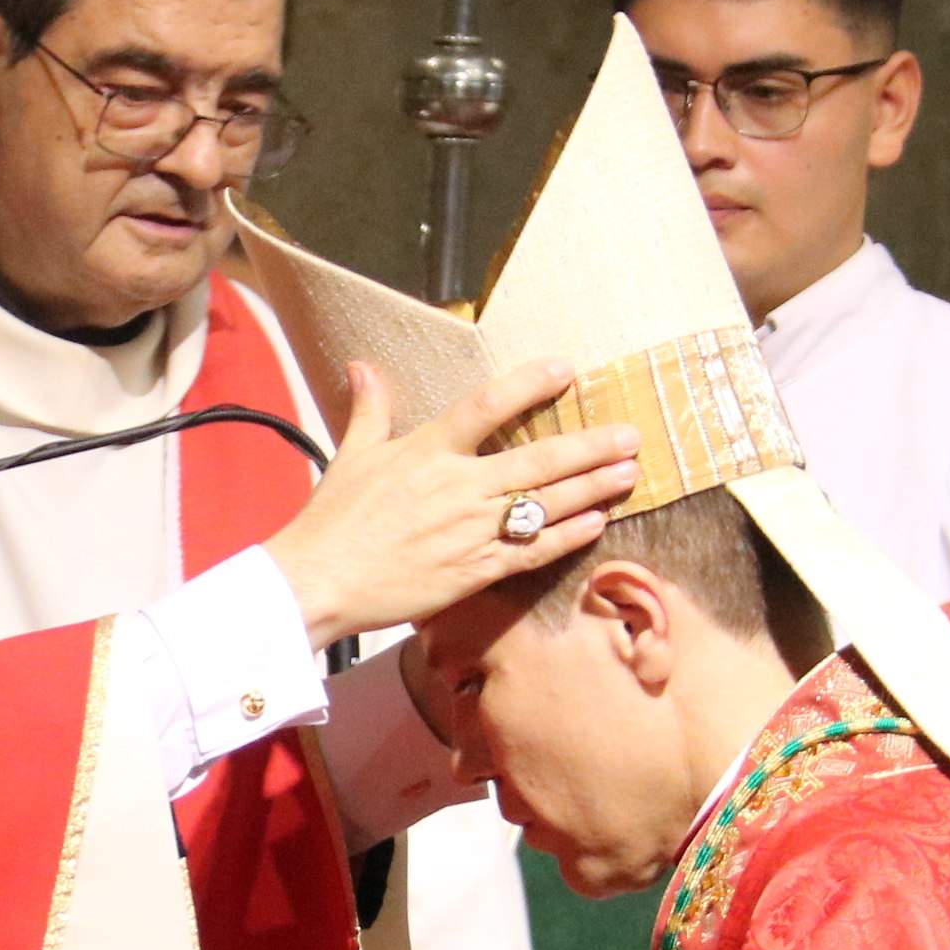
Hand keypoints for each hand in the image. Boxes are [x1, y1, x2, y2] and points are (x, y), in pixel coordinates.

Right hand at [262, 362, 642, 650]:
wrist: (319, 583)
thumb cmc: (333, 521)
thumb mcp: (351, 457)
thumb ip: (370, 410)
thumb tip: (363, 366)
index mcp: (427, 450)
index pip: (487, 405)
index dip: (530, 384)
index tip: (566, 369)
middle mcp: (458, 487)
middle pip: (539, 460)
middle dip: (590, 446)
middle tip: (630, 435)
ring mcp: (471, 531)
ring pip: (546, 505)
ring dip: (592, 488)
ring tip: (629, 473)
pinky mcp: (475, 571)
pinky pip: (534, 551)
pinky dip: (569, 536)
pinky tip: (598, 523)